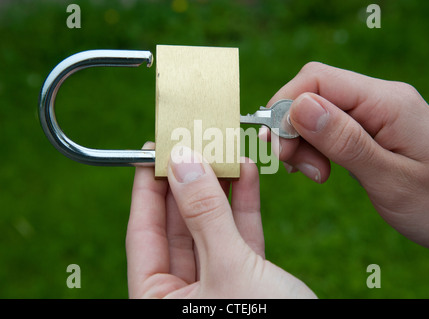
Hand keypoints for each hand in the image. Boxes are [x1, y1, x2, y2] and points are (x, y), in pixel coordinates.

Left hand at [126, 143, 315, 297]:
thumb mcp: (229, 271)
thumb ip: (205, 216)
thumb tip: (183, 163)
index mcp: (157, 302)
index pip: (143, 231)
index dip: (146, 187)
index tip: (152, 149)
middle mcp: (182, 295)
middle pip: (178, 224)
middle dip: (188, 180)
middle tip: (192, 140)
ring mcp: (215, 286)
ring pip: (210, 226)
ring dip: (219, 187)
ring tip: (222, 148)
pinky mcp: (247, 280)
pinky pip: (238, 235)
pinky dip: (243, 204)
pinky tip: (245, 173)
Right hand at [265, 62, 428, 251]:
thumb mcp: (390, 179)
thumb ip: (344, 141)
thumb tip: (298, 106)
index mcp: (387, 103)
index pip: (317, 80)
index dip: (286, 107)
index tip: (279, 146)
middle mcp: (379, 99)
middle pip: (313, 92)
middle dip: (291, 127)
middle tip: (294, 166)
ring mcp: (374, 113)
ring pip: (316, 111)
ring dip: (301, 140)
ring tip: (314, 174)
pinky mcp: (369, 129)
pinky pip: (328, 127)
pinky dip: (313, 146)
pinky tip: (319, 168)